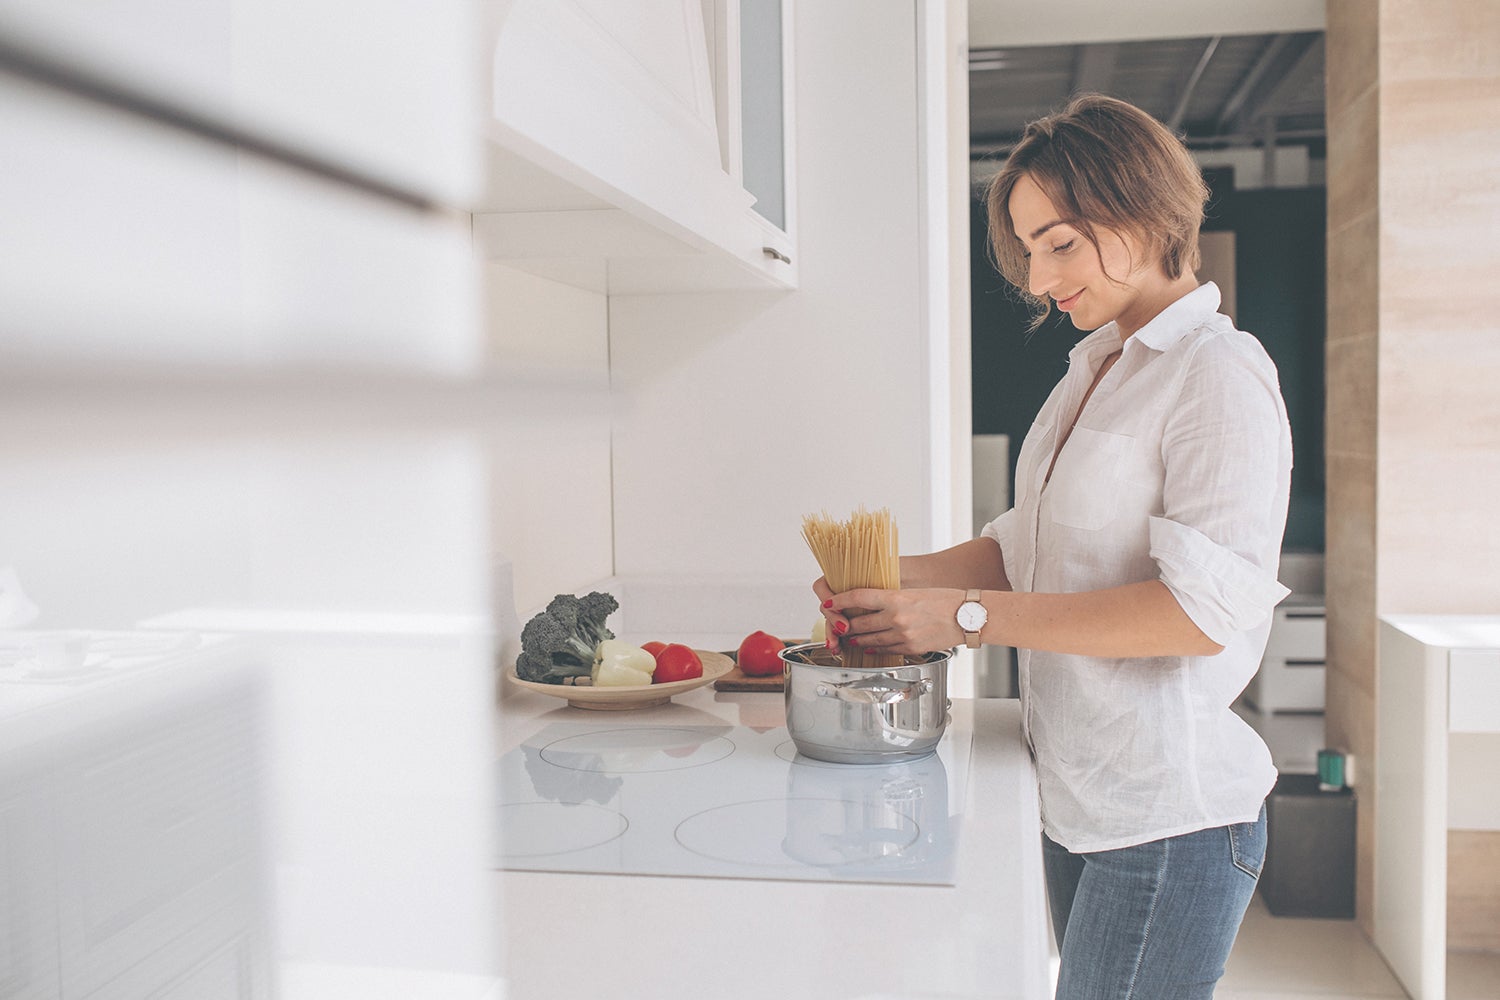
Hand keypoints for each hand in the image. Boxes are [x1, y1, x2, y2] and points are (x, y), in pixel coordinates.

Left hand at [823, 587, 967, 655]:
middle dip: (844, 625)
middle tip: (837, 624)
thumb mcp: (915, 591)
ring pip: (869, 640)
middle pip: (859, 623)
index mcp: (896, 598)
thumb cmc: (945, 600)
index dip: (839, 601)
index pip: (858, 597)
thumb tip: (872, 602)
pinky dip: (874, 649)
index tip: (828, 602)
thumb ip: (892, 598)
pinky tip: (869, 648)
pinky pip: (885, 650)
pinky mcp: (910, 648)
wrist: (968, 616)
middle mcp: (896, 617)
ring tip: (850, 638)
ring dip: (856, 640)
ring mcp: (903, 635)